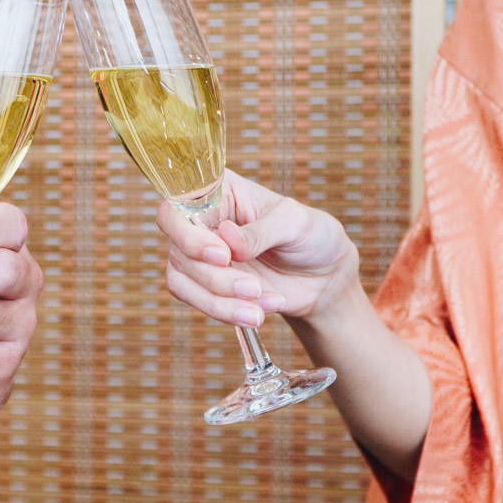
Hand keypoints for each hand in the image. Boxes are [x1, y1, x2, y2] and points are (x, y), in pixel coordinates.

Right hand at [157, 170, 357, 327]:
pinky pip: (197, 301)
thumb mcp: (296, 223)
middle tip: (253, 287)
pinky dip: (225, 311)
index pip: (177, 206)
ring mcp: (200, 254)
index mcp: (218, 191)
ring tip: (259, 306)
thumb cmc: (312, 236)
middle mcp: (202, 220)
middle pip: (178, 249)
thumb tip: (227, 237)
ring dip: (218, 300)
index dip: (188, 234)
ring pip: (182, 279)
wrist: (325, 278)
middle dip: (215, 277)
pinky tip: (257, 312)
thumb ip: (261, 230)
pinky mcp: (206, 285)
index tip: (222, 255)